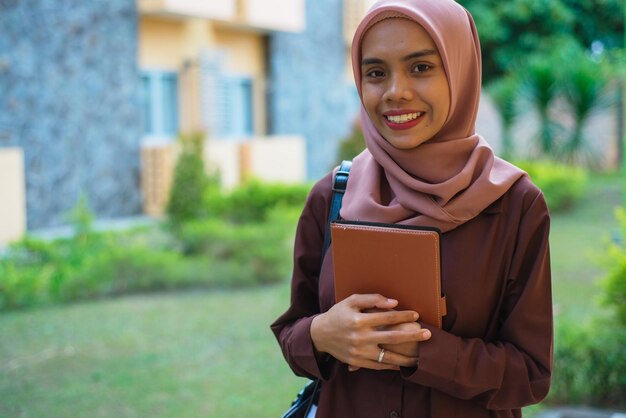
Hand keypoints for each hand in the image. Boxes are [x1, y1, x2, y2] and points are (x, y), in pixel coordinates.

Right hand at [310, 294, 426, 370]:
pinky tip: (402, 364)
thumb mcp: (351, 301)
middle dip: (412, 336)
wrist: (320, 335)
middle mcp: (360, 337)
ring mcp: (359, 352)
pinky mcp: (358, 362)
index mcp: (359, 320)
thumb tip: (394, 303)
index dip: (404, 316)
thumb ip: (372, 299)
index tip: (416, 316)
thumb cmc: (339, 314)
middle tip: (428, 334)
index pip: (388, 317)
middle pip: (392, 337)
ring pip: (388, 356)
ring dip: (406, 357)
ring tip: (420, 356)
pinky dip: (392, 366)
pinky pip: (379, 366)